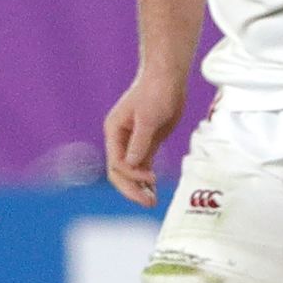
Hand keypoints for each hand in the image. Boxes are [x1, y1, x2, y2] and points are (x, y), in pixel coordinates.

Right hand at [103, 76, 187, 206]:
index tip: (151, 177)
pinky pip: (143, 167)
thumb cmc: (155, 93)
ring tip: (152, 202)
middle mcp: (120, 139)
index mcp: (114, 131)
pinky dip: (147, 180)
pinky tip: (153, 191)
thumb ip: (139, 142)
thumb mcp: (148, 117)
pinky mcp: (147, 144)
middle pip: (120, 172)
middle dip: (132, 188)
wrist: (167, 80)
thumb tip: (131, 164)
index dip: (132, 175)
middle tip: (148, 202)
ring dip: (140, 187)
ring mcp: (133, 143)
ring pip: (131, 172)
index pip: (116, 162)